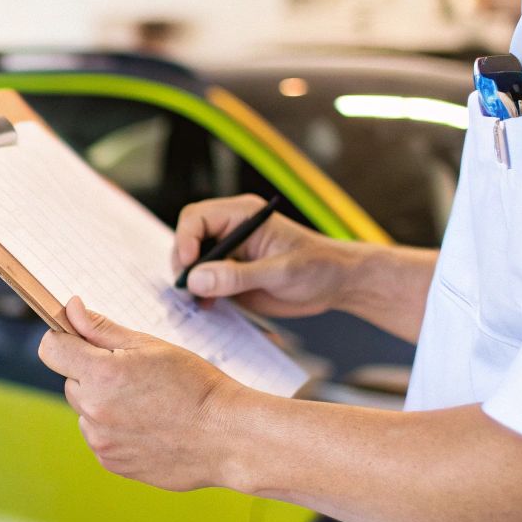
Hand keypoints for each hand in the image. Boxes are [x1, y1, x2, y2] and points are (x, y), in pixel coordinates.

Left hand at [38, 297, 243, 490]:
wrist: (227, 437)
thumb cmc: (195, 385)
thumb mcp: (150, 346)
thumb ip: (102, 329)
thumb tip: (70, 308)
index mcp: (101, 374)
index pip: (50, 349)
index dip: (65, 340)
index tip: (82, 341)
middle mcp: (94, 410)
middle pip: (71, 381)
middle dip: (93, 374)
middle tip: (135, 377)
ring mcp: (101, 440)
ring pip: (86, 412)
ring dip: (104, 405)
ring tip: (148, 405)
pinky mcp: (111, 463)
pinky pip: (101, 437)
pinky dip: (116, 431)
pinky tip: (149, 427)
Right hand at [172, 194, 355, 317]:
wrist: (338, 284)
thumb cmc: (318, 267)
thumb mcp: (280, 272)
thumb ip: (237, 276)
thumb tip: (196, 279)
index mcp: (242, 216)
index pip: (196, 218)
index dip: (185, 240)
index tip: (190, 267)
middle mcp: (231, 231)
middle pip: (188, 239)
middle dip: (184, 264)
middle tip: (190, 290)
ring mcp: (229, 254)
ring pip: (192, 263)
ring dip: (190, 282)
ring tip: (199, 301)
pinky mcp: (231, 276)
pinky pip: (204, 282)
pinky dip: (199, 294)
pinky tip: (208, 306)